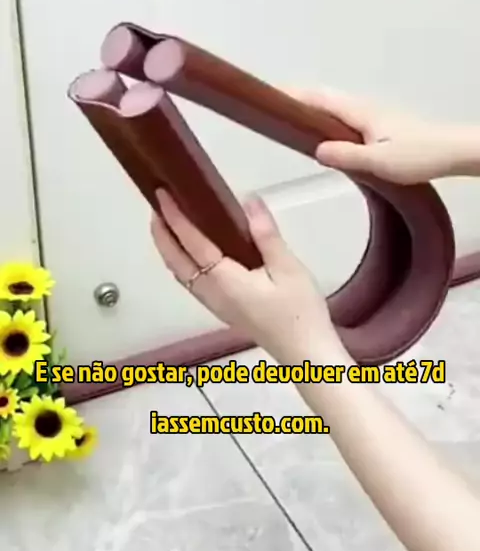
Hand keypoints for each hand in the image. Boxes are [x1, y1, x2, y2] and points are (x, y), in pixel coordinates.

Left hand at [151, 189, 337, 363]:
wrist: (305, 355)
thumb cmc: (299, 312)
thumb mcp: (288, 268)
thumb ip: (266, 235)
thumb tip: (249, 201)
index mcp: (224, 280)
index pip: (191, 243)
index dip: (175, 218)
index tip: (162, 195)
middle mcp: (211, 293)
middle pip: (176, 261)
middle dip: (162, 234)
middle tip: (157, 206)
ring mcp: (215, 305)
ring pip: (180, 273)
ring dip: (169, 248)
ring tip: (168, 224)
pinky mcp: (223, 310)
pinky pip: (191, 282)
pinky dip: (182, 262)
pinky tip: (191, 254)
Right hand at [290, 87, 475, 183]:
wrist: (453, 152)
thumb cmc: (419, 155)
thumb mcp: (380, 161)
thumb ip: (347, 156)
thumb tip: (316, 150)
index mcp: (359, 112)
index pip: (317, 98)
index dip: (292, 95)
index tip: (268, 96)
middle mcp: (363, 108)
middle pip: (323, 98)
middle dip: (297, 99)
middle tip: (272, 107)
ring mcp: (372, 116)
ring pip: (333, 107)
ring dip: (311, 108)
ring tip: (289, 120)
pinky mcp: (379, 126)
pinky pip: (343, 117)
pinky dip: (326, 118)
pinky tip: (325, 135)